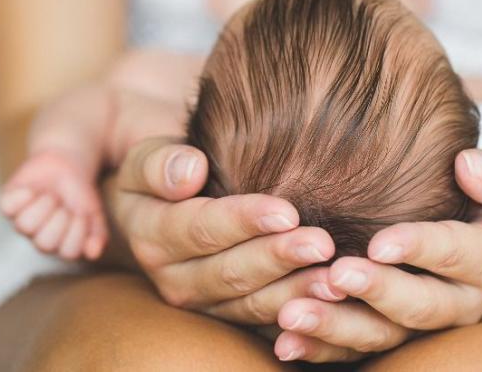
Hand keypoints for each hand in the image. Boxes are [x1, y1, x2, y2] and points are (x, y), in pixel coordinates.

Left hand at [0, 149, 106, 259]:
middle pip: (45, 244)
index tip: (83, 214)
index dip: (78, 231)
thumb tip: (94, 254)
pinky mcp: (7, 204)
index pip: (69, 252)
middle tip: (64, 205)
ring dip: (43, 206)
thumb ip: (98, 234)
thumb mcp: (94, 213)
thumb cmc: (80, 193)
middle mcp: (39, 237)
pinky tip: (32, 190)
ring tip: (50, 196)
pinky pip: (7, 208)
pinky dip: (22, 196)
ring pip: (25, 226)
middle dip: (60, 220)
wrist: (67, 164)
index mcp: (61, 243)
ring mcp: (22, 222)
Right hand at [105, 137, 344, 320]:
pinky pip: (268, 322)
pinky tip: (334, 302)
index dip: (244, 221)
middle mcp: (176, 280)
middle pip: (232, 273)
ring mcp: (206, 304)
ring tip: (335, 279)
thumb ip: (159, 164)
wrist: (167, 203)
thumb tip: (189, 171)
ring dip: (297, 293)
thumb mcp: (146, 158)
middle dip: (279, 259)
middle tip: (323, 245)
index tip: (287, 212)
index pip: (202, 229)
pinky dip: (302, 314)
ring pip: (253, 304)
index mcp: (152, 237)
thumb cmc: (165, 171)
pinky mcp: (233, 317)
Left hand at [271, 149, 481, 362]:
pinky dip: (319, 347)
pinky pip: (355, 351)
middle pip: (421, 306)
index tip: (380, 243)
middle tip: (337, 274)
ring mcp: (423, 325)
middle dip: (378, 292)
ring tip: (294, 313)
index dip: (422, 249)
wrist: (471, 221)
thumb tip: (469, 165)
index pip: (459, 255)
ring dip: (337, 327)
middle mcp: (462, 302)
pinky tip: (286, 341)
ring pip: (384, 336)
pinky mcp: (391, 335)